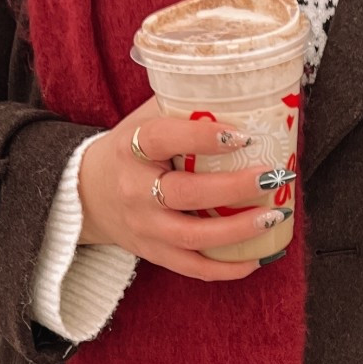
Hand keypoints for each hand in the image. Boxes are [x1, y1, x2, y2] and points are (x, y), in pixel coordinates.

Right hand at [76, 97, 292, 281]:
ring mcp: (143, 227)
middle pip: (185, 193)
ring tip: (274, 215)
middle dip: (234, 188)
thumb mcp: (144, 121)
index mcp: (131, 148)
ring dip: (238, 230)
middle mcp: (134, 190)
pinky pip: (192, 268)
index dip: (202, 137)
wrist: (88, 194)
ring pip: (193, 237)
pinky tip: (256, 258)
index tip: (241, 135)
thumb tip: (239, 94)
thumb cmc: (129, 151)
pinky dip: (226, 268)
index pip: (163, 139)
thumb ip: (181, 108)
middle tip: (273, 177)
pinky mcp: (153, 253)